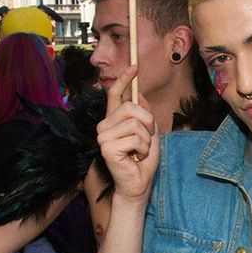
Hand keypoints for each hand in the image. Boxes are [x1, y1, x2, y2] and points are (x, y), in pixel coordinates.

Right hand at [96, 66, 158, 204]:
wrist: (138, 185)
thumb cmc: (142, 161)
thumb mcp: (149, 133)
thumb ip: (144, 115)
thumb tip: (140, 94)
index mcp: (113, 121)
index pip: (115, 95)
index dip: (124, 79)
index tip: (134, 67)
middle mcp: (104, 126)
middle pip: (132, 108)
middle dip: (148, 123)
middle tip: (146, 140)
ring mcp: (103, 136)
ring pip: (136, 123)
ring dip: (146, 140)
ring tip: (140, 152)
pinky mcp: (107, 147)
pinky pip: (136, 138)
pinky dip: (143, 149)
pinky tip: (136, 158)